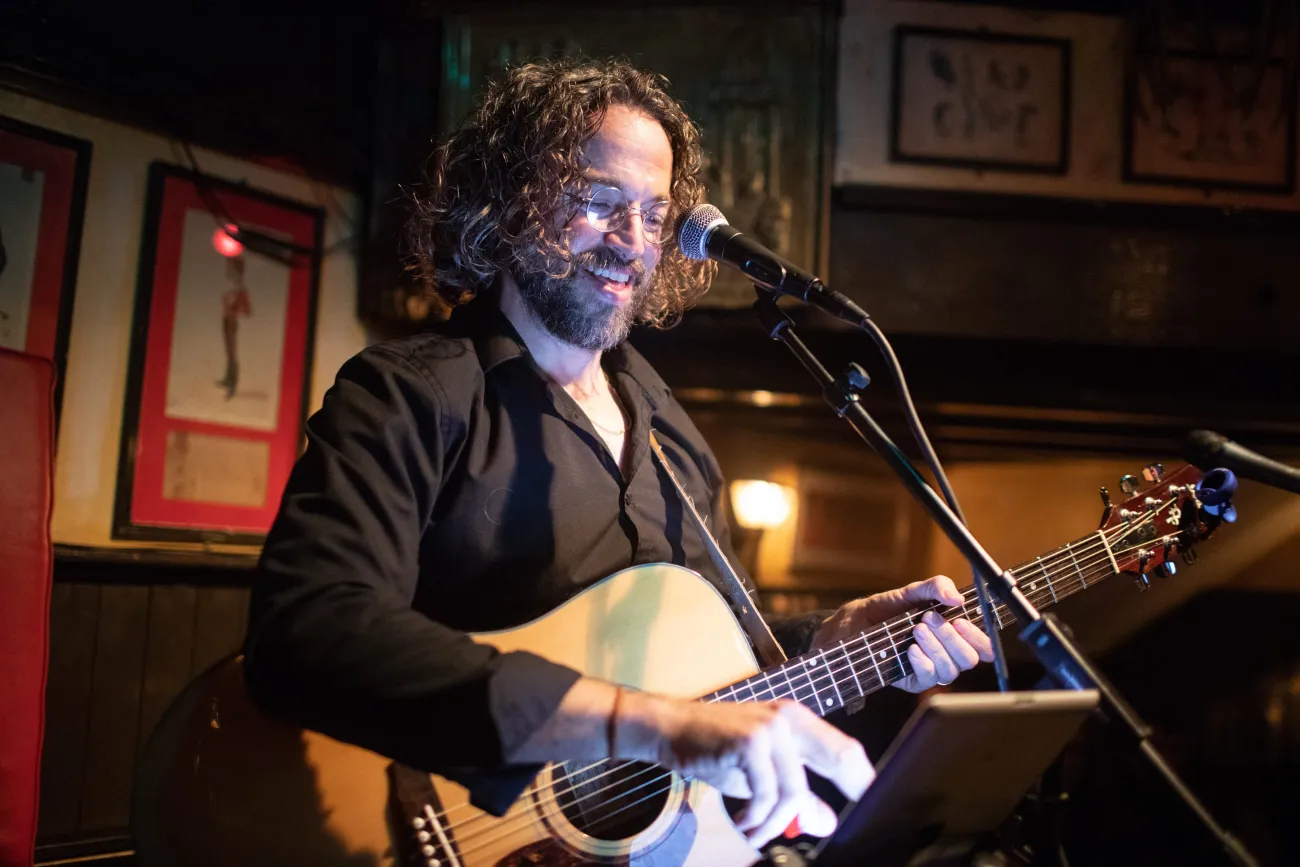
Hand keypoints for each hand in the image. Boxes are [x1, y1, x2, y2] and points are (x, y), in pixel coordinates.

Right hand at [617, 692, 873, 848]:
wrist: (670, 728)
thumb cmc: (715, 750)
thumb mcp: (760, 777)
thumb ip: (796, 795)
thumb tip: (828, 822)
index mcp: (798, 721)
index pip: (846, 750)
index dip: (864, 781)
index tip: (873, 809)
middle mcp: (790, 718)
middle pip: (842, 757)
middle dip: (850, 793)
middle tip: (835, 828)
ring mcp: (771, 727)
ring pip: (795, 791)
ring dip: (775, 823)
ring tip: (755, 832)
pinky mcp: (749, 741)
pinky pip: (766, 794)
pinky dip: (756, 818)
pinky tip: (743, 822)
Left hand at [810, 576, 994, 692]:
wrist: (849, 625)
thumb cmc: (882, 609)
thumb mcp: (907, 593)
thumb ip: (933, 588)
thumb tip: (955, 597)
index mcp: (951, 633)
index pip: (981, 644)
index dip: (979, 637)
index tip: (960, 621)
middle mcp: (944, 653)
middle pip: (969, 659)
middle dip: (952, 638)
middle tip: (928, 619)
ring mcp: (928, 668)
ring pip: (950, 670)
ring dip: (936, 648)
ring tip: (915, 629)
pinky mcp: (911, 680)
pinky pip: (928, 679)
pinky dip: (922, 663)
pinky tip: (910, 650)